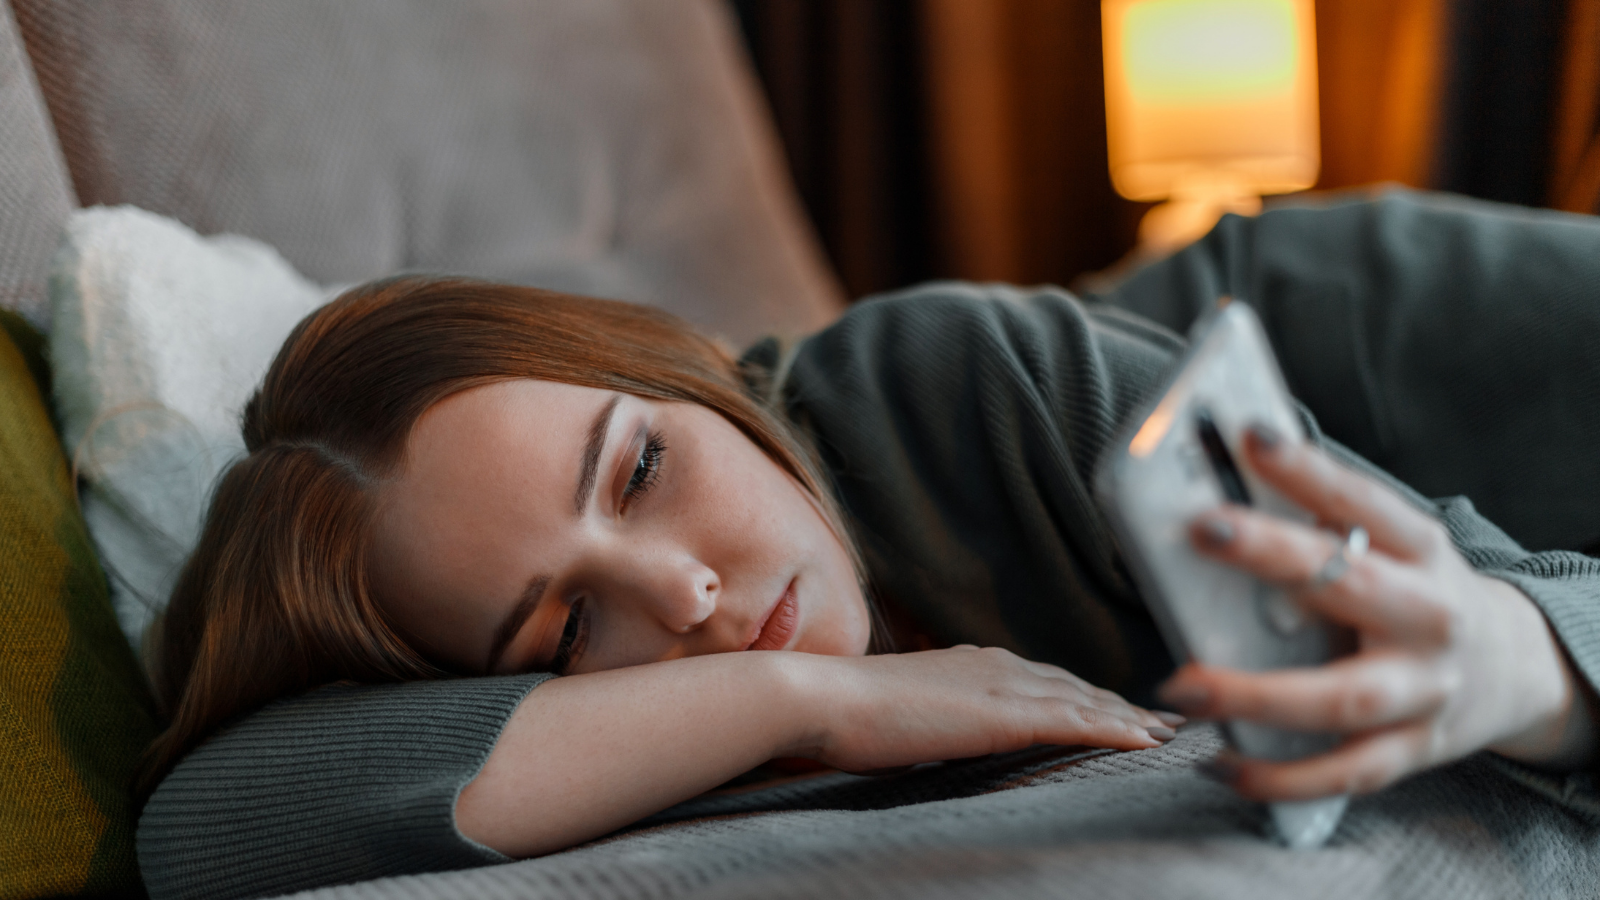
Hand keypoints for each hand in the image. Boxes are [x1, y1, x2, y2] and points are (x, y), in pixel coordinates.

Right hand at [790, 645, 1180, 772]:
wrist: (826, 698)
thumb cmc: (847, 714)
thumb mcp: (904, 714)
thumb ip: (935, 718)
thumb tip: (942, 735)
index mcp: (973, 666)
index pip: (1046, 682)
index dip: (1088, 696)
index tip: (1121, 708)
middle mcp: (997, 667)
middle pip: (1078, 688)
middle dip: (1124, 704)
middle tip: (1168, 719)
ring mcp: (1003, 686)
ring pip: (1087, 703)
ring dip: (1133, 717)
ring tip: (1172, 732)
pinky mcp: (1004, 713)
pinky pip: (1076, 723)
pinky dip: (1118, 730)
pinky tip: (1148, 741)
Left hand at [1159, 427, 1598, 801]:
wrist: (1512, 667)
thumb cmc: (1415, 592)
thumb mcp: (1390, 547)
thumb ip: (1321, 526)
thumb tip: (1219, 486)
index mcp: (1421, 551)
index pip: (1364, 503)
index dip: (1309, 470)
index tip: (1253, 436)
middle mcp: (1429, 618)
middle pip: (1352, 587)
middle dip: (1276, 556)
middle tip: (1202, 530)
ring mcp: (1423, 691)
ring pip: (1341, 699)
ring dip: (1257, 694)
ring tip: (1184, 684)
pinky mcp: (1410, 750)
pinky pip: (1342, 773)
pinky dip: (1280, 776)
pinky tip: (1221, 763)